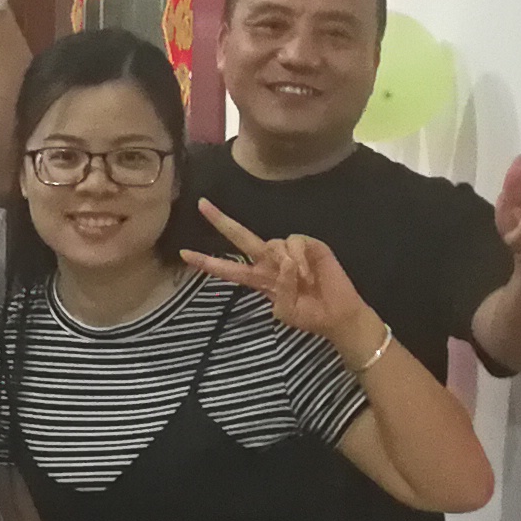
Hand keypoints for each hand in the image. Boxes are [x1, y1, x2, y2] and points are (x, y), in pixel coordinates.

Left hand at [183, 200, 381, 346]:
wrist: (337, 313)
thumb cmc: (308, 314)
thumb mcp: (284, 311)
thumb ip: (278, 291)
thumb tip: (284, 264)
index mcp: (258, 278)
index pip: (227, 268)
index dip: (207, 262)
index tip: (184, 254)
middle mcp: (269, 260)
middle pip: (240, 237)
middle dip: (220, 221)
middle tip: (201, 205)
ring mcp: (288, 250)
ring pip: (272, 243)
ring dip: (285, 263)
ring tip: (301, 280)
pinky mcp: (309, 244)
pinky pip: (294, 242)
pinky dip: (299, 258)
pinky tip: (309, 272)